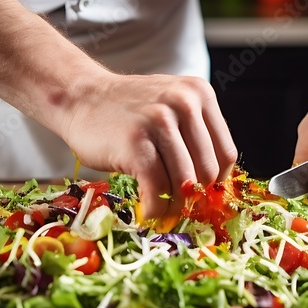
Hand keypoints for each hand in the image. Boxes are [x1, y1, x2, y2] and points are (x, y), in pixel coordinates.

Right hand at [61, 72, 237, 219]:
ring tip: (164, 212)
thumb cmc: (127, 111)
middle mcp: (184, 103)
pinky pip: (157, 188)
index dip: (216, 182)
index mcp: (199, 94)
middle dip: (195, 197)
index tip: (202, 196)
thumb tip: (213, 186)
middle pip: (208, 170)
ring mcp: (159, 121)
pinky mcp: (135, 143)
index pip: (226, 153)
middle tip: (180, 209)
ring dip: (175, 206)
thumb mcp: (170, 106)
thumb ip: (194, 134)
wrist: (80, 98)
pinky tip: (149, 213)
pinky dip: (156, 209)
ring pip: (185, 182)